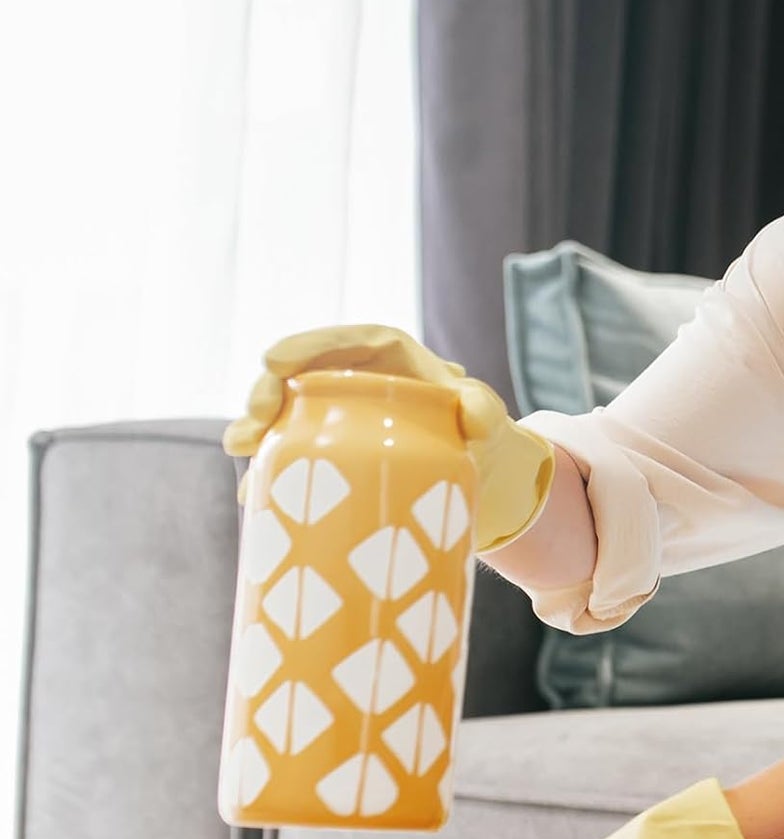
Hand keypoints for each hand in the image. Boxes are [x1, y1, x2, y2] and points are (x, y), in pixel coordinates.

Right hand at [224, 323, 555, 551]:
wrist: (475, 470)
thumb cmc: (481, 432)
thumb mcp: (486, 418)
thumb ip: (485, 409)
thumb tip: (469, 408)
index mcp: (389, 358)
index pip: (346, 343)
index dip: (306, 347)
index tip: (273, 360)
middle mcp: (354, 380)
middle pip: (302, 376)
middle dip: (270, 391)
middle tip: (255, 419)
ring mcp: (336, 416)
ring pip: (287, 413)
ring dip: (258, 428)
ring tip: (242, 447)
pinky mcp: (329, 451)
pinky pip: (292, 456)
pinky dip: (272, 473)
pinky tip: (253, 495)